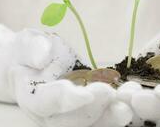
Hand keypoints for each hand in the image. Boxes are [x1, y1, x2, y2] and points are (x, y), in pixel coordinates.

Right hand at [0, 24, 132, 126]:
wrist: (31, 66)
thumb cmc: (30, 52)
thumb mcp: (27, 42)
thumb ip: (33, 48)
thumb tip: (42, 57)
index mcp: (32, 95)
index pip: (47, 102)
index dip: (67, 99)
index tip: (87, 92)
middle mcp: (49, 114)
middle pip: (71, 122)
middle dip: (94, 109)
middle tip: (114, 94)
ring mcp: (68, 116)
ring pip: (89, 125)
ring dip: (111, 116)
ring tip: (129, 101)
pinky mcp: (85, 112)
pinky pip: (102, 116)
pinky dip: (118, 108)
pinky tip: (132, 95)